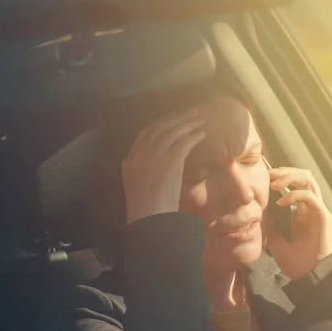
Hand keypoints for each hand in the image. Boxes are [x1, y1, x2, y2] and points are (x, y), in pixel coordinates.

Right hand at [122, 109, 205, 225]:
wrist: (149, 217)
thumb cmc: (146, 209)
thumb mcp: (136, 186)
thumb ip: (143, 170)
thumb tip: (157, 164)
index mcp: (130, 160)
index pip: (144, 134)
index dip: (159, 124)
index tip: (171, 119)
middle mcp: (140, 154)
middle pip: (159, 128)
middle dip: (175, 118)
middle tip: (189, 113)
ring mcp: (155, 156)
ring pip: (173, 132)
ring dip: (187, 124)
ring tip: (199, 120)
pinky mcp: (170, 161)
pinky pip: (184, 142)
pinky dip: (194, 136)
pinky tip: (201, 134)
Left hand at [265, 167, 331, 279]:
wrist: (309, 277)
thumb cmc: (295, 262)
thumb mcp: (275, 240)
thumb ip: (270, 225)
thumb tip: (258, 212)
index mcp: (302, 211)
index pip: (295, 183)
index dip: (282, 177)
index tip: (264, 177)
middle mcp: (311, 207)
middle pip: (304, 176)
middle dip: (286, 171)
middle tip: (269, 174)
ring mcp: (318, 210)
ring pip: (309, 180)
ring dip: (290, 178)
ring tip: (274, 184)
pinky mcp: (324, 216)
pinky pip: (310, 196)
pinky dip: (294, 194)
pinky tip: (280, 202)